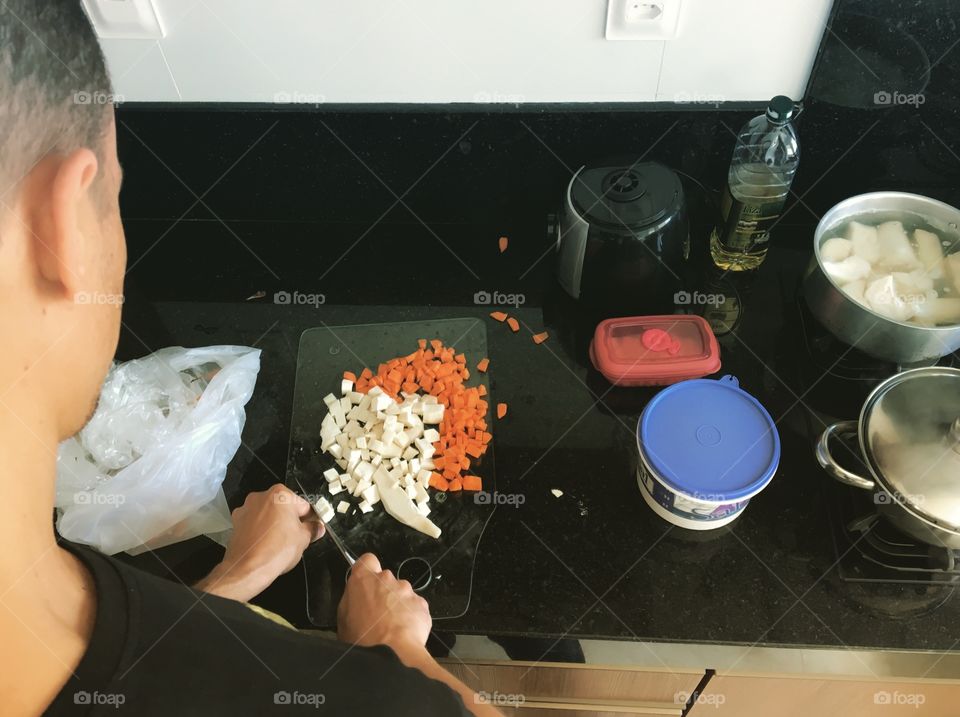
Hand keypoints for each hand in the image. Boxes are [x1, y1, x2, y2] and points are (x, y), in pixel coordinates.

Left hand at [195, 484, 322, 601]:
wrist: (249, 568)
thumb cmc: (276, 550)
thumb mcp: (304, 539)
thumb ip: (312, 529)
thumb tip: (317, 527)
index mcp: (280, 494)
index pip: (303, 505)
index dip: (310, 518)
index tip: (312, 527)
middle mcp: (261, 497)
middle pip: (283, 507)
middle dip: (290, 520)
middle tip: (296, 537)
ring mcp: (247, 509)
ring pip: (268, 514)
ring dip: (274, 524)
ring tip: (279, 543)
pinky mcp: (236, 522)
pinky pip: (255, 523)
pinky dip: (261, 530)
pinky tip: (266, 544)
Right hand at [337, 553, 431, 659]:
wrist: (392, 654)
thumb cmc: (364, 639)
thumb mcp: (343, 620)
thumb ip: (351, 600)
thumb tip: (356, 597)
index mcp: (364, 579)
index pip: (367, 560)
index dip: (367, 571)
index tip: (366, 584)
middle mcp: (386, 579)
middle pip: (385, 580)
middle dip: (383, 593)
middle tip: (377, 615)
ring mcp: (406, 590)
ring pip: (402, 594)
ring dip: (398, 606)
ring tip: (392, 628)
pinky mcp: (421, 603)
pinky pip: (415, 607)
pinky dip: (411, 617)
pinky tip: (404, 632)